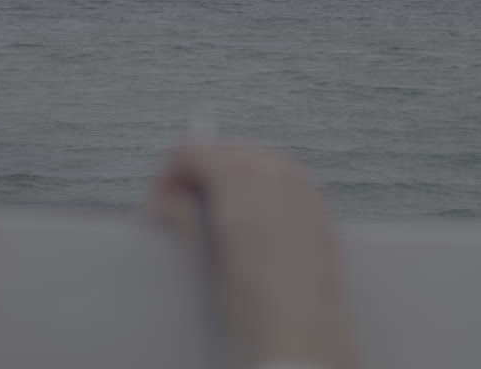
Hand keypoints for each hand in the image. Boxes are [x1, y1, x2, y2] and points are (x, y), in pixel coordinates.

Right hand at [153, 145, 352, 367]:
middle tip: (181, 208)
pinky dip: (259, 186)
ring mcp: (301, 184)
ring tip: (215, 216)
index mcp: (240, 176)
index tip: (161, 201)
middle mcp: (274, 169)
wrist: (305, 331)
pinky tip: (251, 221)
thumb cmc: (256, 299)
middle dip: (199, 172)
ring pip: (254, 159)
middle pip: (223, 149)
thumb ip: (183, 217)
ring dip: (229, 177)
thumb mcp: (206, 256)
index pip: (192, 151)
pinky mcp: (318, 204)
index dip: (168, 174)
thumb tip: (167, 201)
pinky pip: (280, 176)